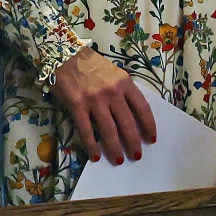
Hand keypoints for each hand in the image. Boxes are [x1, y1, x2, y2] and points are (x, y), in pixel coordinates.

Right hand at [52, 49, 157, 165]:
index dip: (149, 126)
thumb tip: (132, 116)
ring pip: (108, 130)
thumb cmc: (91, 65)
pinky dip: (92, 146)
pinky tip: (96, 156)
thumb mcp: (115, 73)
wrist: (64, 55)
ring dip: (115, 148)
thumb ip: (124, 92)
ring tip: (119, 160)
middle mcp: (112, 93)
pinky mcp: (76, 106)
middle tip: (137, 156)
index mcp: (125, 84)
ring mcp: (94, 100)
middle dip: (133, 142)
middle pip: (127, 123)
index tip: (151, 139)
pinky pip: (86, 130)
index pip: (142, 108)